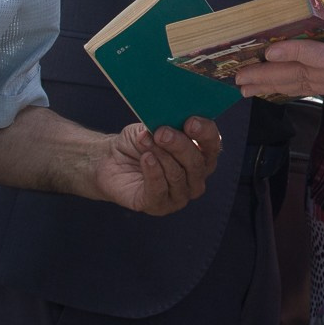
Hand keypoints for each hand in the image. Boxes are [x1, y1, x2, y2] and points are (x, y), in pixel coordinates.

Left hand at [91, 117, 222, 214]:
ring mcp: (179, 195)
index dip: (205, 133)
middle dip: (179, 145)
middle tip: (161, 133)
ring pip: (178, 176)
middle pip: (197, 163)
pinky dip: (153, 172)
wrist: (110, 161)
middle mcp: (195, 178)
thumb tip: (174, 117)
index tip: (190, 121)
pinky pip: (160, 191)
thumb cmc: (138, 143)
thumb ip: (167, 124)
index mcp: (201, 155)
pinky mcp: (159, 206)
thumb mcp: (153, 127)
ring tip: (144, 142)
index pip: (213, 145)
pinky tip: (146, 159)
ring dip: (160, 156)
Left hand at [234, 0, 323, 101]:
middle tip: (240, 81)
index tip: (266, 53)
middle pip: (310, 82)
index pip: (323, 59)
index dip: (292, 56)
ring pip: (317, 88)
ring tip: (253, 89)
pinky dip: (305, 86)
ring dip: (282, 88)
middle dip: (272, 82)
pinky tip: (290, 86)